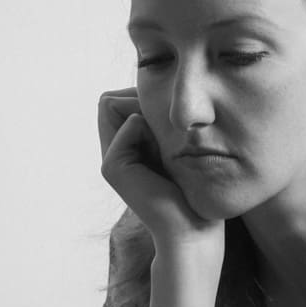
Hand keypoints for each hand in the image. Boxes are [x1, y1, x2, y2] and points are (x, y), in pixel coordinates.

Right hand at [98, 88, 223, 259]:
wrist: (194, 225)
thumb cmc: (196, 186)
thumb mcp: (177, 142)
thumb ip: (158, 116)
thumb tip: (150, 80)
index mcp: (127, 145)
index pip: (120, 96)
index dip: (146, 99)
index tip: (172, 128)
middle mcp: (114, 150)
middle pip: (115, 97)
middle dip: (143, 103)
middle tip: (169, 139)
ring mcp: (109, 159)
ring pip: (114, 102)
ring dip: (146, 113)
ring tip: (166, 148)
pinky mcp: (111, 167)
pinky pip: (128, 121)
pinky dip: (149, 128)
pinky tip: (163, 156)